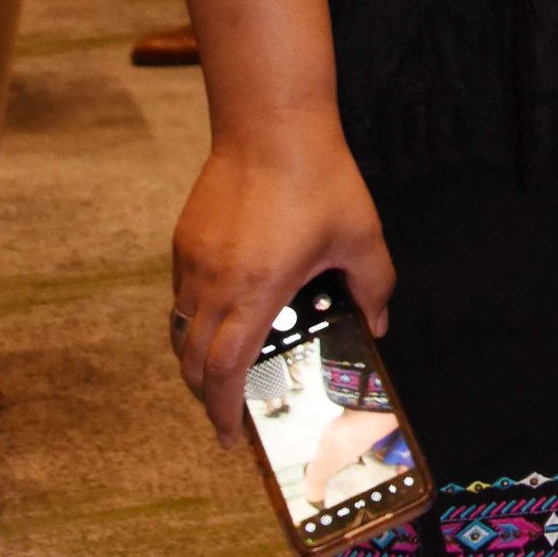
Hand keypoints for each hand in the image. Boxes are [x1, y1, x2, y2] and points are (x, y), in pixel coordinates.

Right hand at [170, 124, 393, 443]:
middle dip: (207, 396)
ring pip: (181, 330)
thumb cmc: (319, 177)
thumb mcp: (361, 234)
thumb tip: (376, 326)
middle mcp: (214, 284)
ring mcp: (193, 261)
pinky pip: (181, 296)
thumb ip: (373, 287)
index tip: (231, 436)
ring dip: (197, 359)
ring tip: (223, 369)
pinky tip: (223, 313)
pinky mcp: (184, 240)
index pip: (224, 372)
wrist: (271, 121)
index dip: (223, 411)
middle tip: (229, 411)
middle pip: (192, 362)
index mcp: (256, 292)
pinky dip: (195, 320)